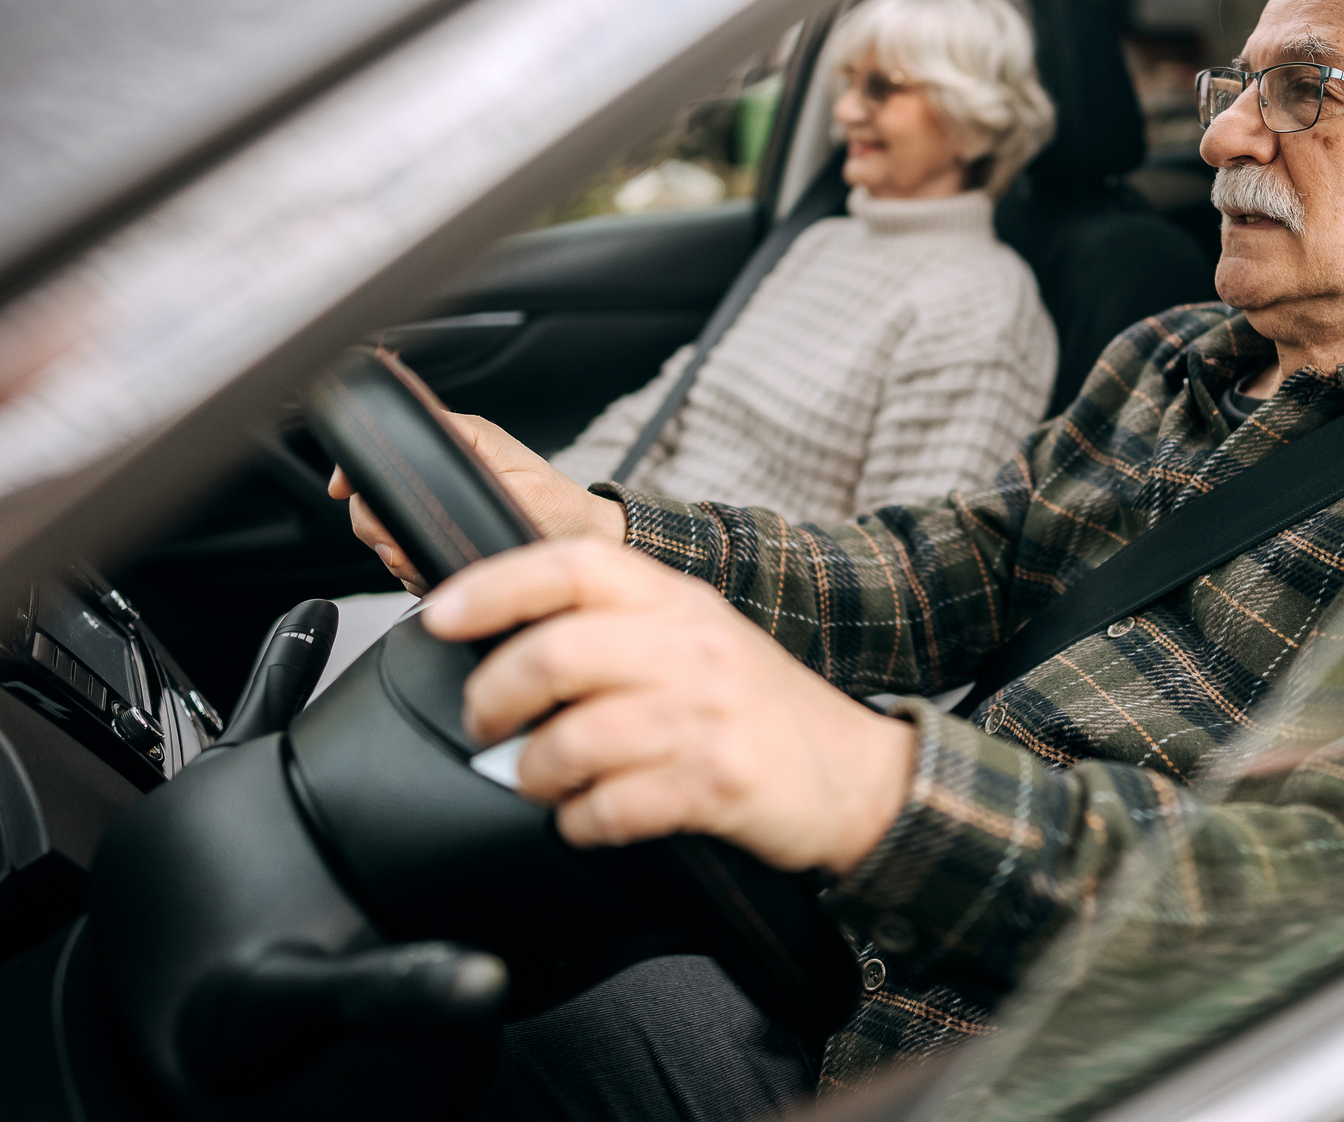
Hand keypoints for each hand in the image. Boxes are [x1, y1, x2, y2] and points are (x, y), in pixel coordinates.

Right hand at [327, 413, 623, 593]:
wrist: (581, 549)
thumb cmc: (554, 504)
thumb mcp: (500, 458)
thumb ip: (451, 437)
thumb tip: (410, 409)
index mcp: (451, 448)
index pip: (380, 456)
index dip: (356, 474)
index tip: (345, 489)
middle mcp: (442, 479)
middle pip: (372, 502)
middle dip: (378, 527)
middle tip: (400, 546)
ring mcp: (442, 513)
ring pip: (384, 536)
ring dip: (397, 554)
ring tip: (424, 561)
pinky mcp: (446, 544)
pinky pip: (407, 559)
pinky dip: (414, 570)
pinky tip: (434, 573)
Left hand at [429, 539, 916, 875]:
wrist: (860, 775)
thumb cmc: (764, 712)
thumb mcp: (701, 640)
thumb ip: (622, 628)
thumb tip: (507, 639)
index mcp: (680, 601)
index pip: (574, 564)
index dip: (495, 584)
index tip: (440, 613)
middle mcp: (692, 647)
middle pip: (557, 653)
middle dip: (494, 696)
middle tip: (484, 722)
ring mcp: (706, 714)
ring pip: (573, 739)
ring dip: (534, 773)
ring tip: (538, 782)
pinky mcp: (716, 782)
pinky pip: (611, 807)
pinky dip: (580, 822)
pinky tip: (588, 820)